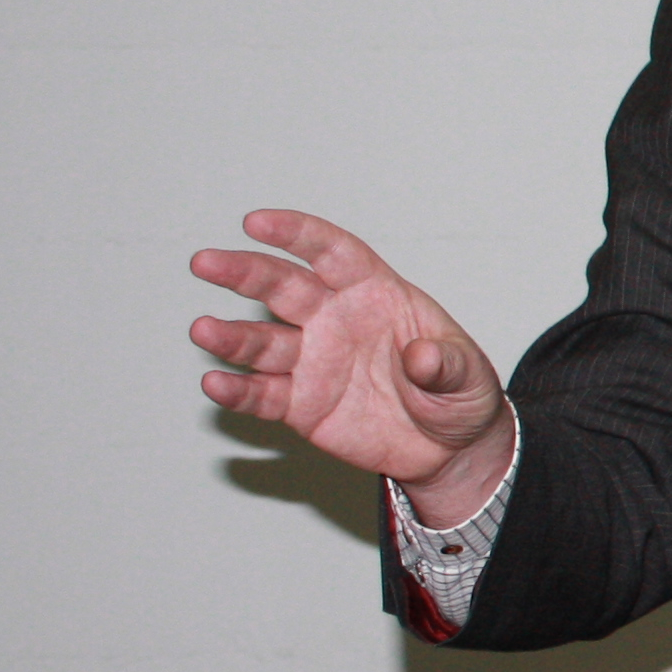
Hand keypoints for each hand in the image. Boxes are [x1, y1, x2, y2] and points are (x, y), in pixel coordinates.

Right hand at [189, 209, 515, 524]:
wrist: (448, 448)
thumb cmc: (458, 394)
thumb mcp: (468, 376)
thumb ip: (446, 363)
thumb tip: (421, 358)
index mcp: (375, 294)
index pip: (332, 254)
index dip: (297, 234)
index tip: (257, 222)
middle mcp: (334, 321)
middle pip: (283, 288)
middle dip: (244, 272)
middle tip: (205, 262)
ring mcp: (313, 361)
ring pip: (263, 342)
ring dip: (232, 337)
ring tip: (202, 330)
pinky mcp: (301, 404)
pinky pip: (263, 395)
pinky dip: (238, 391)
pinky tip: (216, 384)